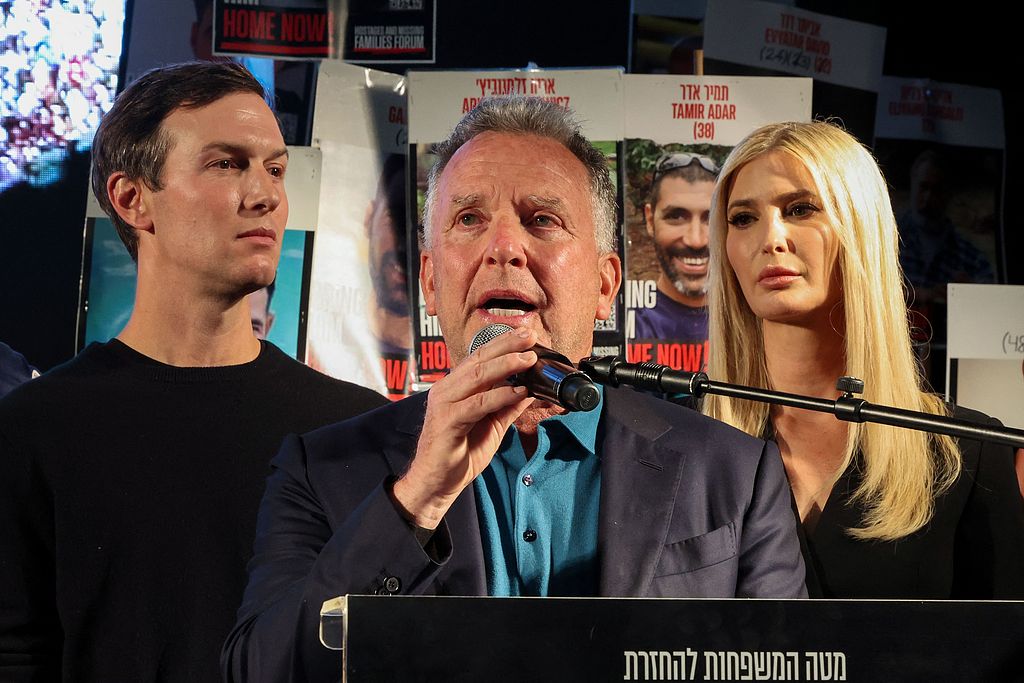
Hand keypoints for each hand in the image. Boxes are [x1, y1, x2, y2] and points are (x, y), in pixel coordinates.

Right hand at [391, 327, 537, 527]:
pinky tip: (518, 391)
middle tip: (530, 336)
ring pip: (477, 377)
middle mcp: (447, 390)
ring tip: (528, 359)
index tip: (526, 333)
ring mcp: (444, 404)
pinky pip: (477, 404)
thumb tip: (530, 390)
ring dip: (505, 365)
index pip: (480, 357)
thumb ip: (507, 406)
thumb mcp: (491, 425)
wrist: (437, 483)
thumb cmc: (459, 453)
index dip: (503, 343)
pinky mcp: (447, 422)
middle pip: (479, 360)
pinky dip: (499, 396)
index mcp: (455, 387)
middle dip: (506, 345)